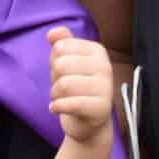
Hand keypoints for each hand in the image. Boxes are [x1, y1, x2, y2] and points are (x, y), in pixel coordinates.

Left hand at [47, 27, 114, 148]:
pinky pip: (69, 104)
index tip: (65, 72)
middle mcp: (105, 66)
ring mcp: (106, 87)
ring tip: (62, 99)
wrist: (89, 125)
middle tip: (63, 89)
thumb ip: (62, 43)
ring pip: (64, 85)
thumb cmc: (77, 89)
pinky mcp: (101, 108)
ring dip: (55, 95)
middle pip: (61, 65)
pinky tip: (57, 109)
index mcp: (98, 51)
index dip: (55, 61)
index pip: (61, 47)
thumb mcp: (68, 63)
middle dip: (54, 79)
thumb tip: (52, 33)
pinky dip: (56, 107)